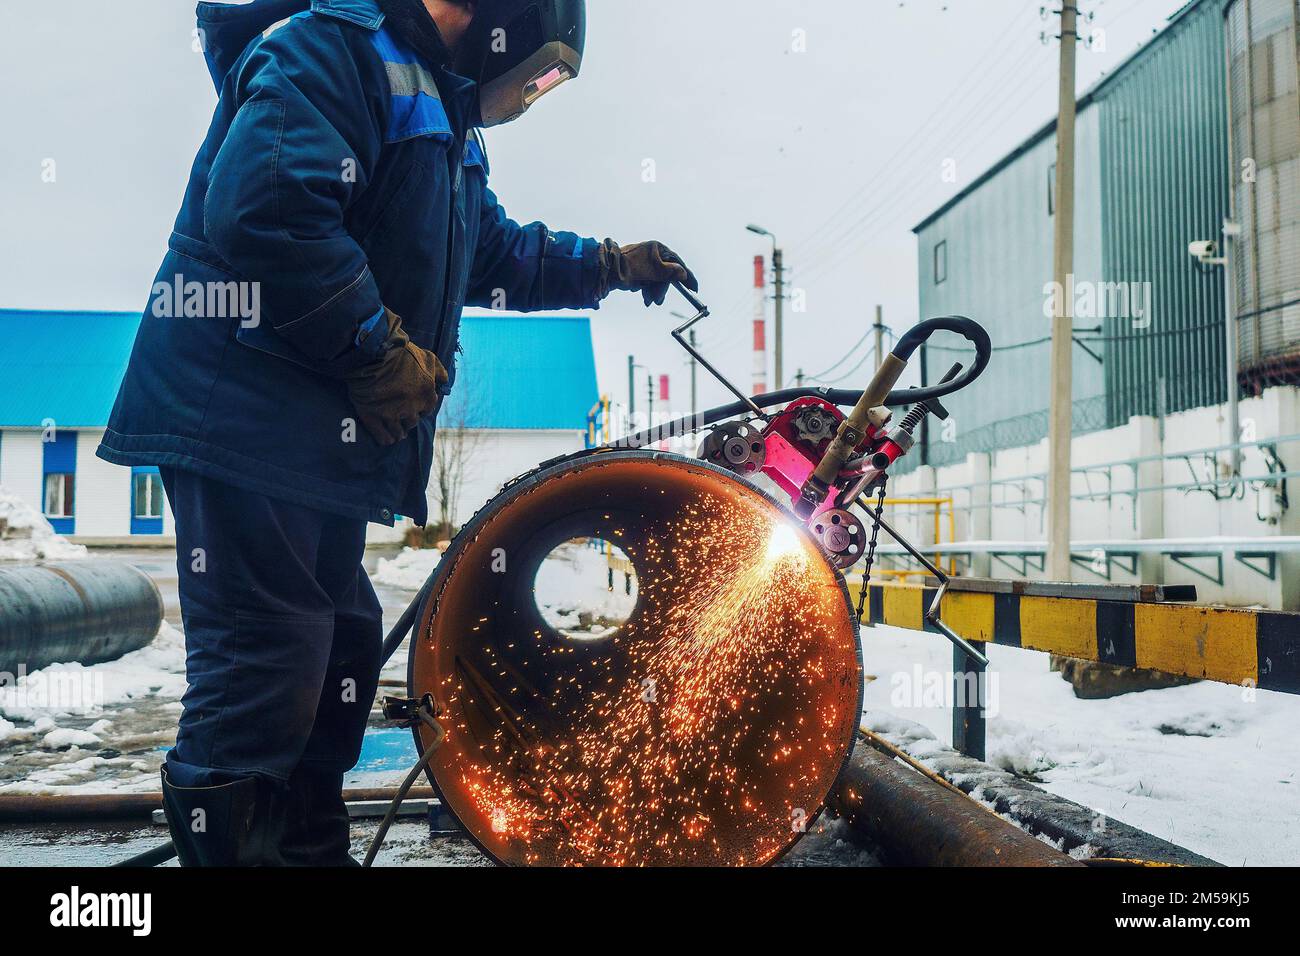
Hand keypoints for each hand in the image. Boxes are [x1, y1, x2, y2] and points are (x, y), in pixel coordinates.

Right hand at [345, 309, 447, 445]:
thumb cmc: (402, 353)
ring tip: (397, 435)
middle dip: (409, 421)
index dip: (421, 409)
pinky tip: (387, 440)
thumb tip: (444, 381)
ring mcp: (391, 414)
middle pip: (412, 422)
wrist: (374, 353)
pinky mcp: (372, 416)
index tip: (416, 409)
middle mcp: (411, 408)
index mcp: (426, 395)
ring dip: (398, 433)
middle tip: (404, 421)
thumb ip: (438, 370)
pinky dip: (385, 438)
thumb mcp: (427, 357)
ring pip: (398, 431)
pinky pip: (381, 434)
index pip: (427, 409)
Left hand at [599, 240, 698, 306]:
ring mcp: (644, 261)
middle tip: (658, 301)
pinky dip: (646, 290)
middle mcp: (652, 253)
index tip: (694, 288)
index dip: (686, 276)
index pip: (677, 263)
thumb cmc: (629, 268)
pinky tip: (642, 295)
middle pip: (666, 274)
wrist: (605, 272)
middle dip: (662, 288)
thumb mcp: (654, 271)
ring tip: (648, 301)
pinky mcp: (636, 269)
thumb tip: (684, 274)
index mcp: (658, 248)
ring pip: (656, 279)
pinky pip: (647, 282)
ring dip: (653, 291)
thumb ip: (671, 272)